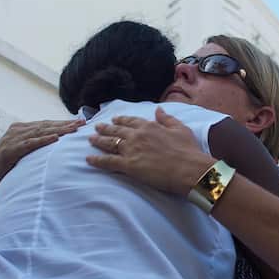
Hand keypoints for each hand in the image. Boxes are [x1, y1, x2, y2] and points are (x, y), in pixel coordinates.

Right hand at [0, 119, 82, 197]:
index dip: (63, 123)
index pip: (46, 124)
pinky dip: (43, 140)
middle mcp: (16, 131)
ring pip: (39, 132)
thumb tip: (55, 144)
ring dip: (58, 130)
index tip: (81, 122)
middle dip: (65, 124)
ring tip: (73, 129)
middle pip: (46, 126)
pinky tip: (56, 139)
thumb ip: (35, 146)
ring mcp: (12, 139)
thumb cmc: (6, 167)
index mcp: (20, 129)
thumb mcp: (22, 153)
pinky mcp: (9, 150)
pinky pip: (29, 144)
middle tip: (83, 123)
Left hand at [87, 107, 214, 196]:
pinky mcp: (128, 165)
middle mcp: (137, 136)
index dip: (121, 120)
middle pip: (117, 130)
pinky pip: (108, 161)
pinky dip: (97, 160)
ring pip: (110, 143)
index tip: (115, 119)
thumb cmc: (188, 150)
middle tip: (97, 127)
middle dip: (105, 128)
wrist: (189, 168)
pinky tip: (89, 159)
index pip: (131, 121)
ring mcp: (131, 150)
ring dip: (98, 141)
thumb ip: (167, 119)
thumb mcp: (180, 129)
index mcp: (149, 126)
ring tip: (90, 139)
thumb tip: (158, 110)